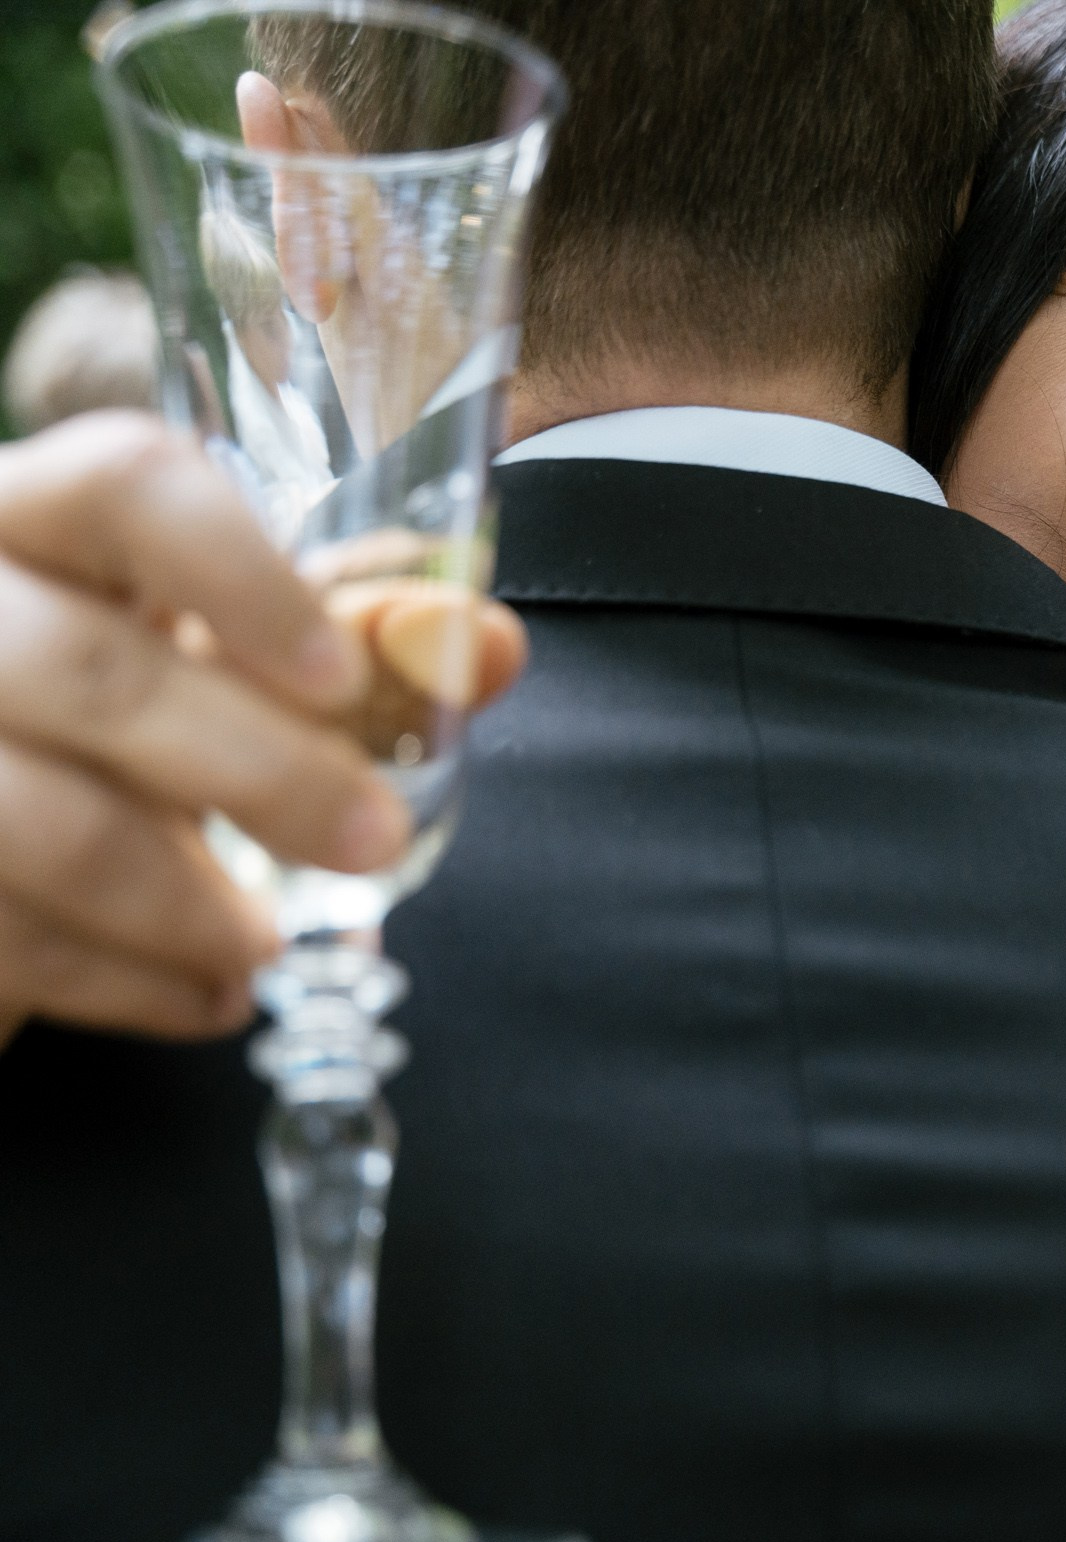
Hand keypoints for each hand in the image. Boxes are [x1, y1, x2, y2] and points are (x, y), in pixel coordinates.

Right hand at [0, 413, 513, 1044]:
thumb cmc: (114, 720)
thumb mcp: (223, 662)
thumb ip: (358, 643)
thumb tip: (482, 646)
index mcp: (35, 516)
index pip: (123, 486)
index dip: (241, 576)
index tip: (341, 676)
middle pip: (90, 670)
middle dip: (259, 772)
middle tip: (370, 838)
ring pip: (39, 822)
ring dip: (182, 902)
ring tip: (262, 946)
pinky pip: (9, 936)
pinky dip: (129, 982)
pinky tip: (205, 995)